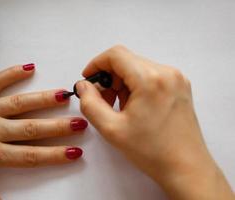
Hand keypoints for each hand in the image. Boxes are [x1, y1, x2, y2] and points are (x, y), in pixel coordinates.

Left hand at [0, 64, 86, 199]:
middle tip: (79, 122)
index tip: (74, 152)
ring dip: (44, 99)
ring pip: (20, 103)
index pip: (30, 156)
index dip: (55, 155)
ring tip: (64, 95)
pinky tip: (29, 67)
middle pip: (32, 128)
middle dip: (59, 127)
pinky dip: (12, 73)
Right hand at [76, 46, 233, 199]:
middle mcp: (167, 72)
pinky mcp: (180, 86)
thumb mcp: (111, 129)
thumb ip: (90, 103)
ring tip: (119, 107)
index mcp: (150, 79)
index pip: (116, 54)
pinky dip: (136, 86)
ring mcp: (176, 78)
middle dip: (109, 77)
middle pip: (127, 61)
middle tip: (102, 100)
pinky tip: (134, 106)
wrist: (186, 168)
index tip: (88, 80)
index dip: (96, 64)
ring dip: (122, 82)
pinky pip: (151, 76)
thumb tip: (84, 85)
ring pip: (138, 68)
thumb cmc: (151, 151)